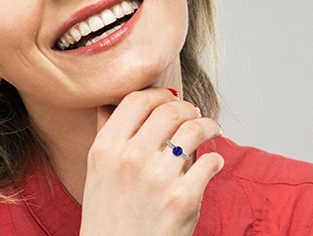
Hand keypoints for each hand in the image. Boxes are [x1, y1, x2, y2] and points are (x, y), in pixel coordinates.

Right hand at [79, 88, 223, 235]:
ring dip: (208, 126)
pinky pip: (210, 162)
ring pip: (194, 130)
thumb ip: (106, 135)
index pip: (136, 100)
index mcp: (106, 149)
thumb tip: (110, 104)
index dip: (159, 94)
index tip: (170, 98)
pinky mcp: (184, 198)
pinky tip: (213, 162)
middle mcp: (130, 158)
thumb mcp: (96, 173)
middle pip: (169, 110)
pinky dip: (216, 159)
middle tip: (195, 113)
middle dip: (188, 108)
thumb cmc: (108, 218)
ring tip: (212, 129)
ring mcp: (158, 178)